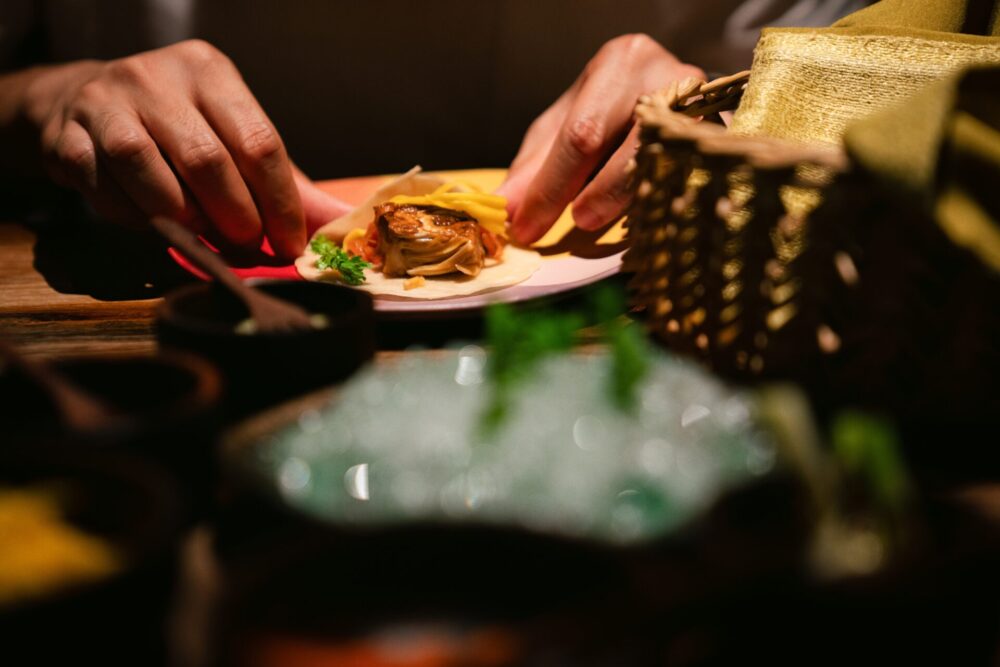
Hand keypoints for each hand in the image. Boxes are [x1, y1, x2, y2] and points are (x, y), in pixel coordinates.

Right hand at [23, 40, 337, 258]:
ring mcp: (105, 103)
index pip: (258, 141)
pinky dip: (133, 217)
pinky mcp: (66, 136)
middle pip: (206, 159)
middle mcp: (156, 77)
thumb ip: (284, 181)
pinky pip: (104, 189)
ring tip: (198, 231)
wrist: (85, 103)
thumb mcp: (234, 138)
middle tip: (247, 245)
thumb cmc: (179, 129)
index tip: (290, 244)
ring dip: (182, 218)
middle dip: (235, 217)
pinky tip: (151, 221)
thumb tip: (338, 219)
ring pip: (147, 171)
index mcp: (209, 71)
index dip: (279, 203)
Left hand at [497, 34, 703, 244]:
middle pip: (620, 148)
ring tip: (591, 219)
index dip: (549, 186)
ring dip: (618, 203)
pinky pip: (685, 181)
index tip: (523, 225)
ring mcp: (703, 110)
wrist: (685, 93)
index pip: (580, 133)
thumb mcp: (569, 121)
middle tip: (560, 226)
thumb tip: (507, 207)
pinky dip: (652, 204)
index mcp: (620, 63)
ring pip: (656, 168)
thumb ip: (537, 163)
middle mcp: (666, 77)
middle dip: (583, 196)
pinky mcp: (726, 141)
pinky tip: (633, 216)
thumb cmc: (616, 108)